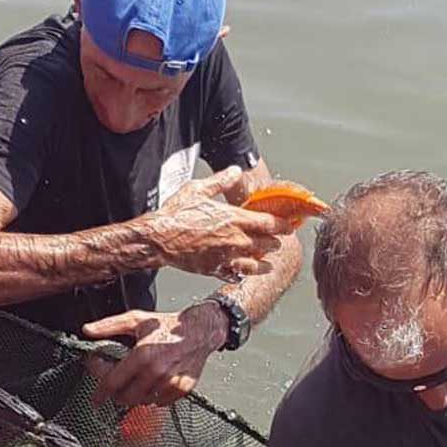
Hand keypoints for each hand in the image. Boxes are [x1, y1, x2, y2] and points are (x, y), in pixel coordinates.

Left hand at [82, 303, 228, 406]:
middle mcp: (156, 371)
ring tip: (135, 382)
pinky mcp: (182, 389)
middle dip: (116, 393)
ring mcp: (170, 382)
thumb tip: (88, 330)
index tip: (96, 397)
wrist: (200, 330)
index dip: (100, 392)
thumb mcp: (136, 320)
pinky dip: (153, 397)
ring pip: (142, 401)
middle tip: (117, 385)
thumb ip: (109, 326)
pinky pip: (160, 402)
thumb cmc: (169, 326)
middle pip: (125, 397)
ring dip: (135, 395)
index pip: (112, 382)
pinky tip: (152, 384)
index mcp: (142, 355)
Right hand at [150, 166, 294, 280]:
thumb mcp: (198, 190)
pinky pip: (235, 275)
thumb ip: (221, 181)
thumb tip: (236, 171)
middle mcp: (235, 240)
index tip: (288, 226)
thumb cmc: (176, 214)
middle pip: (267, 245)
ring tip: (269, 263)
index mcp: (235, 219)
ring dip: (264, 263)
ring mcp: (226, 257)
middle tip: (278, 242)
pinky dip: (242, 274)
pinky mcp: (215, 269)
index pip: (270, 224)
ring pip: (256, 265)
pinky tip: (244, 273)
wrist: (158, 238)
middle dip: (275, 243)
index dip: (283, 226)